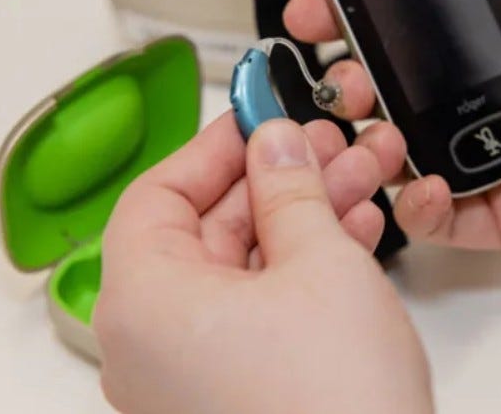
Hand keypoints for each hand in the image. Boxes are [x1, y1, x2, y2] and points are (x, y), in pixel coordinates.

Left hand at [95, 114, 431, 413]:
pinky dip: (300, 270)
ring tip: (357, 180)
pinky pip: (257, 312)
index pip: (158, 193)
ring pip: (240, 269)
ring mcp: (190, 377)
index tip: (259, 115)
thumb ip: (291, 190)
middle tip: (324, 145)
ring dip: (299, 219)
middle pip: (205, 229)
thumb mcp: (320, 264)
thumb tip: (276, 142)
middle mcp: (150, 345)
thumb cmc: (333, 410)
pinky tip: (351, 235)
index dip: (214, 146)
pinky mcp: (232, 396)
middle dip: (275, 180)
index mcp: (144, 303)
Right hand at [284, 0, 500, 254]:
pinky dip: (413, 207)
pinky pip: (441, 217)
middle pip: (392, 90)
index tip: (319, 3)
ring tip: (363, 117)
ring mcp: (491, 153)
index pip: (409, 25)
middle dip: (346, 76)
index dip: (356, 14)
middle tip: (332, 66)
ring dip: (365, 139)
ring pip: (401, 154)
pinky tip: (414, 179)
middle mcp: (488, 93)